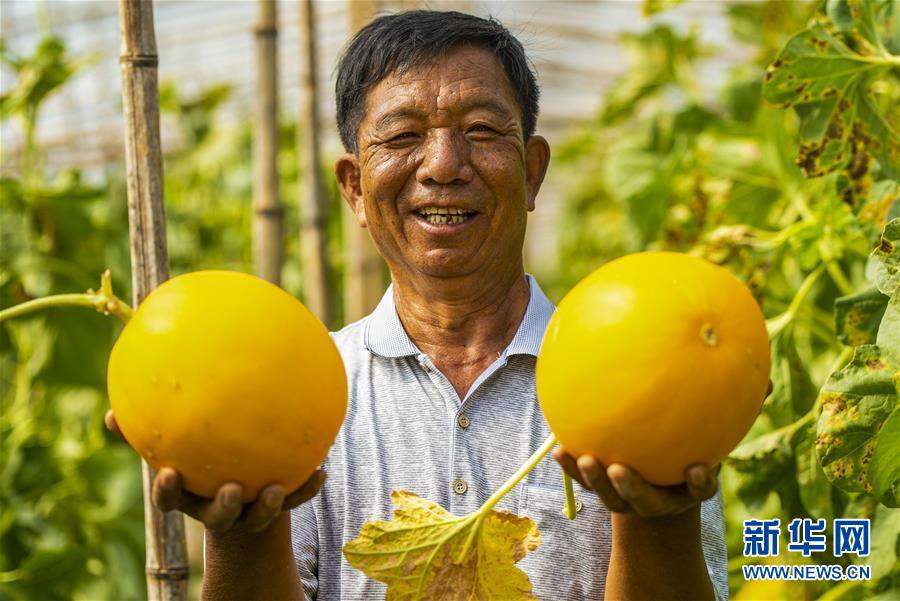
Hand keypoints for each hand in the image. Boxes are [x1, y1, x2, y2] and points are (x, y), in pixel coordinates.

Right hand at [105, 409, 324, 531]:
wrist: (236, 489)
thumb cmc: (196, 459)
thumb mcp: (171, 445)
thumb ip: (145, 428)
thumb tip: (109, 412)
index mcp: (188, 494)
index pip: (170, 500)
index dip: (168, 492)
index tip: (168, 473)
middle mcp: (216, 507)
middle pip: (218, 517)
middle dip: (225, 508)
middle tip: (232, 489)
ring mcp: (247, 512)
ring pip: (257, 518)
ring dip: (269, 507)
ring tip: (277, 488)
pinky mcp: (275, 508)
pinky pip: (294, 499)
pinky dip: (306, 488)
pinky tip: (321, 470)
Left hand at [555, 379, 772, 517]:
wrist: (662, 481)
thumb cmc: (694, 445)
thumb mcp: (715, 430)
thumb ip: (737, 406)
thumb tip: (768, 378)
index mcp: (689, 485)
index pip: (699, 489)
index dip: (699, 483)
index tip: (698, 469)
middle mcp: (658, 497)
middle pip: (645, 501)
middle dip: (631, 490)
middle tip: (618, 470)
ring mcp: (628, 497)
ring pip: (611, 497)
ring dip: (595, 481)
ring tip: (584, 459)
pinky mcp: (603, 489)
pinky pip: (585, 481)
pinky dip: (571, 469)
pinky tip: (559, 450)